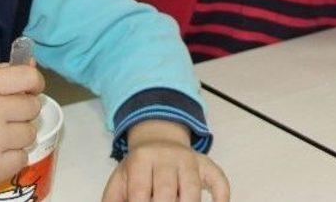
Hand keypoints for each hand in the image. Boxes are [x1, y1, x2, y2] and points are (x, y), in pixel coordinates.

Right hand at [0, 63, 43, 201]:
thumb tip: (32, 64)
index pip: (28, 77)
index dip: (35, 83)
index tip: (30, 90)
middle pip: (32, 107)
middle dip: (22, 113)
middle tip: (2, 119)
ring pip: (30, 133)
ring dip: (17, 137)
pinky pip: (23, 158)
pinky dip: (11, 158)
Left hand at [102, 120, 228, 201]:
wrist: (158, 139)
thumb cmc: (138, 169)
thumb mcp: (120, 180)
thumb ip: (113, 200)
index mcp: (141, 159)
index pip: (140, 191)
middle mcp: (167, 157)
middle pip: (166, 191)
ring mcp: (189, 160)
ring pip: (192, 187)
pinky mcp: (206, 164)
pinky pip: (218, 178)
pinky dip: (222, 196)